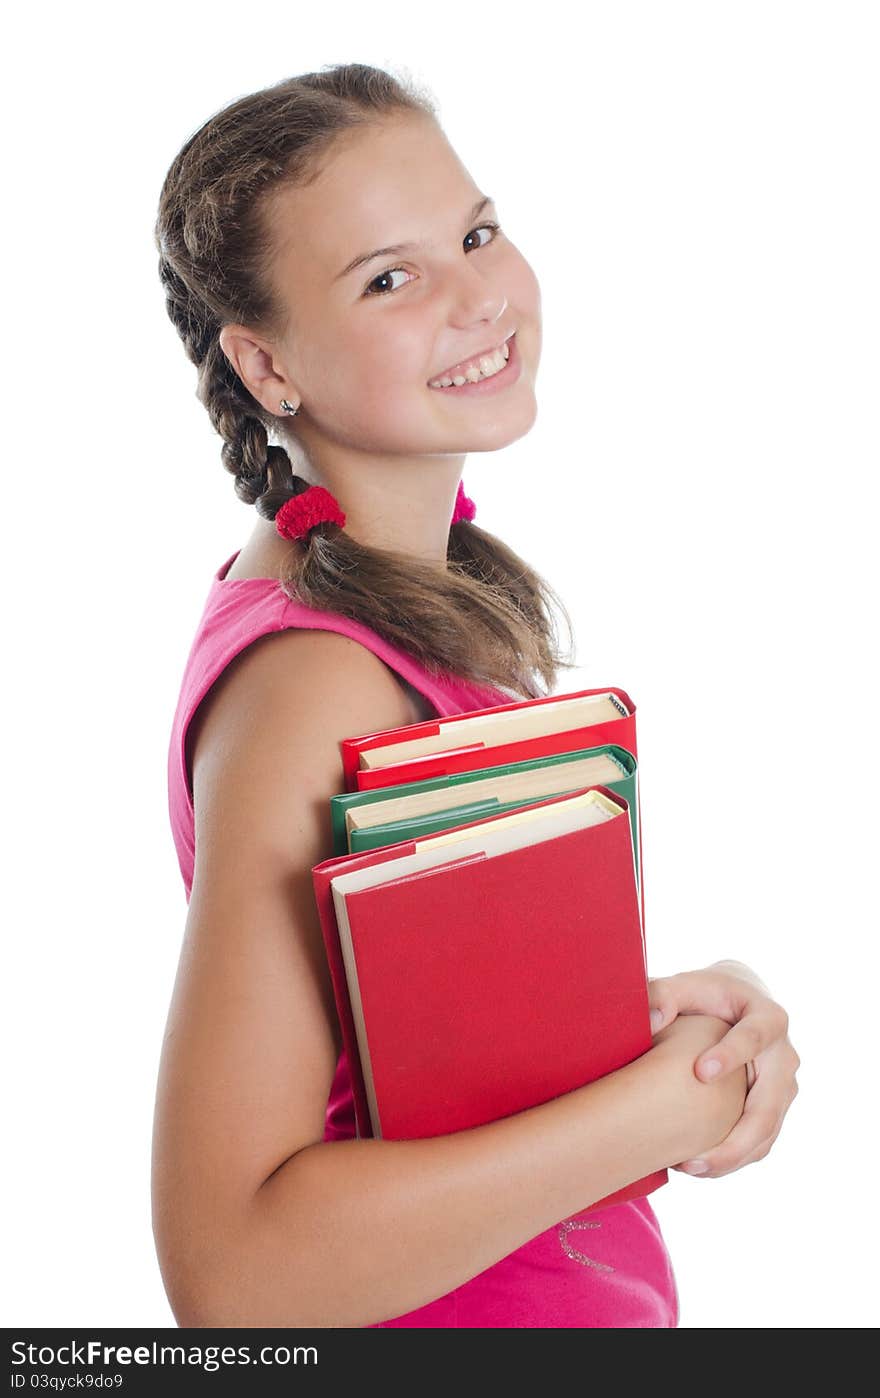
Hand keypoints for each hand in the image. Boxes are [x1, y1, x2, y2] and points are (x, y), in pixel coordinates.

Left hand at [648, 960, 800, 1178]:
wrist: (739, 1005)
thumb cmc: (706, 993)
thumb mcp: (686, 984)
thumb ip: (663, 994)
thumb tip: (652, 1019)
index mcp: (768, 1017)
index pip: (754, 1037)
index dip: (730, 1054)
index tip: (700, 1072)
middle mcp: (785, 1057)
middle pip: (768, 1105)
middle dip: (734, 1137)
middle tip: (691, 1158)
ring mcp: (784, 1088)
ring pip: (766, 1134)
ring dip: (731, 1158)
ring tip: (688, 1168)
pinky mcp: (775, 1110)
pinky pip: (760, 1144)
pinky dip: (732, 1160)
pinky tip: (697, 1166)